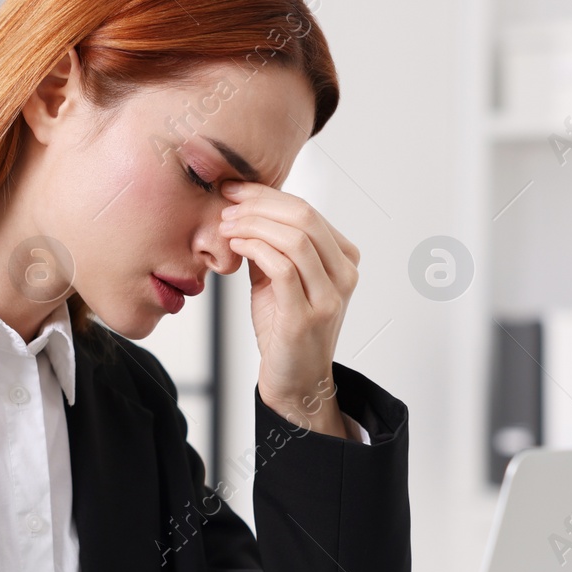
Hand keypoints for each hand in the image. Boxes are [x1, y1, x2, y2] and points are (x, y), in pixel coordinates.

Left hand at [219, 181, 360, 436]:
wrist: (295, 381)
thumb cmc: (286, 331)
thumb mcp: (280, 280)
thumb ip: (272, 246)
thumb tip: (245, 209)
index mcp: (343, 260)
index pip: (307, 211)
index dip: (267, 195)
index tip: (235, 190)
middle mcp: (344, 274)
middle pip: (304, 217)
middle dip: (259, 204)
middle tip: (227, 204)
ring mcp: (329, 296)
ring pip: (295, 238)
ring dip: (254, 225)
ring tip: (227, 225)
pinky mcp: (308, 315)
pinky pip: (283, 267)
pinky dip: (255, 249)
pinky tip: (237, 246)